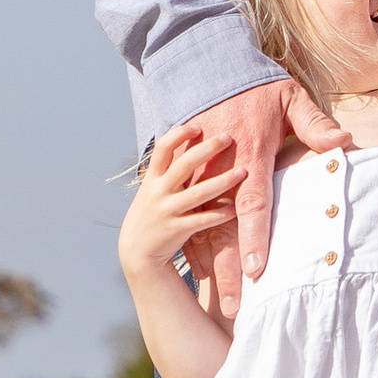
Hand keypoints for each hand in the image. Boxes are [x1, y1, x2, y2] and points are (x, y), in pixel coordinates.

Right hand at [117, 122, 244, 290]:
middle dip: (207, 149)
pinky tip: (235, 209)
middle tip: (228, 138)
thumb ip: (167, 172)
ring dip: (223, 181)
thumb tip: (187, 147)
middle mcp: (158, 191)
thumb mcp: (152, 190)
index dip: (179, 134)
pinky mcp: (176, 230)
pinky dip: (219, 214)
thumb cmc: (150, 215)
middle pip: (184, 164)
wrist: (135, 252)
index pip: (163, 148)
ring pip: (198, 192)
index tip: (198, 126)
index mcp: (152, 178)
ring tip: (243, 172)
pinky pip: (202, 219)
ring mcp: (167, 210)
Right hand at [163, 78, 348, 320]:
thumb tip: (342, 143)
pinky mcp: (187, 179)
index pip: (252, 204)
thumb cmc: (257, 88)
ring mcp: (200, 177)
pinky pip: (187, 218)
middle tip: (237, 308)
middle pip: (223, 230)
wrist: (209, 71)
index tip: (257, 269)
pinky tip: (201, 277)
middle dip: (229, 270)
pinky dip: (193, 248)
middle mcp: (221, 172)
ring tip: (222, 302)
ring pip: (202, 230)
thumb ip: (315, 124)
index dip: (254, 238)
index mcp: (249, 155)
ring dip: (212, 268)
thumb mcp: (290, 97)